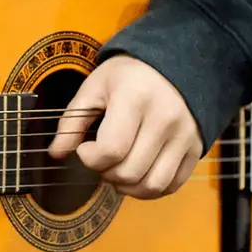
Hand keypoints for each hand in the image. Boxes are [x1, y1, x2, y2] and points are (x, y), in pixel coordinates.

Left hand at [46, 55, 202, 198]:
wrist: (174, 62)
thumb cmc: (128, 75)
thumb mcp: (94, 87)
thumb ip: (72, 120)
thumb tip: (56, 153)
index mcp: (135, 98)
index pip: (111, 150)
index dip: (90, 159)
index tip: (85, 149)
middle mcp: (164, 118)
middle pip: (130, 171)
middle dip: (106, 174)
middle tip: (100, 159)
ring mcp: (184, 135)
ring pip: (152, 185)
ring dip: (127, 187)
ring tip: (117, 170)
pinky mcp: (195, 147)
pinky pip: (172, 185)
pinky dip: (150, 189)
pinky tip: (138, 173)